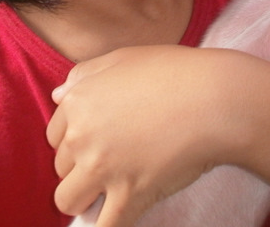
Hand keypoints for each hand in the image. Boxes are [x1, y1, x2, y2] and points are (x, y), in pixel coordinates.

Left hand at [47, 45, 243, 226]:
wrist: (215, 98)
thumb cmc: (176, 72)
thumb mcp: (124, 58)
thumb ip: (85, 75)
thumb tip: (57, 96)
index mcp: (79, 101)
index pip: (54, 135)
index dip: (75, 140)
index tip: (99, 140)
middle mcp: (82, 136)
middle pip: (61, 167)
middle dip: (82, 167)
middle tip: (114, 160)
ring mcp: (103, 168)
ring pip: (68, 201)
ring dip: (85, 199)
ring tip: (110, 191)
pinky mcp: (129, 195)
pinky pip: (104, 226)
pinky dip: (108, 225)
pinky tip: (122, 214)